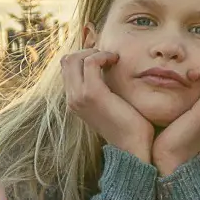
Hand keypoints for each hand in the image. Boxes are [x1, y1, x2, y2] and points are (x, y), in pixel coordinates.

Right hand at [61, 48, 153, 163]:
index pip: (67, 67)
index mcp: (74, 100)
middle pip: (67, 60)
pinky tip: (116, 60)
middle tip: (108, 57)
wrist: (132, 148)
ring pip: (74, 58)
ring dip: (95, 52)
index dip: (84, 56)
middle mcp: (72, 98)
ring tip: (112, 58)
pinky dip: (103, 56)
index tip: (104, 58)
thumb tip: (109, 70)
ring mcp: (79, 96)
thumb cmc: (128, 126)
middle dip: (88, 51)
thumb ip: (105, 89)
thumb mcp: (111, 104)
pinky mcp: (92, 94)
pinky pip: (90, 62)